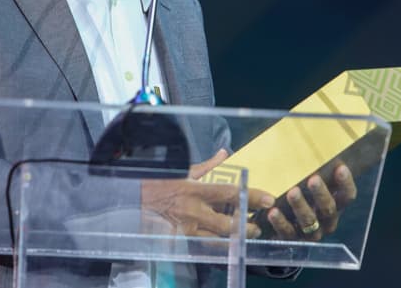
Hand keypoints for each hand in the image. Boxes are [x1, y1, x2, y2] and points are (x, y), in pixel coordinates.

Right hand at [141, 149, 275, 238]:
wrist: (130, 198)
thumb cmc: (157, 181)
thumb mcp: (183, 170)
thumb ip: (207, 165)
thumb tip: (224, 153)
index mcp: (196, 189)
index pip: (232, 193)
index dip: (254, 196)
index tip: (270, 198)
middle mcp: (194, 210)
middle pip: (229, 223)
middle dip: (246, 226)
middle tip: (256, 226)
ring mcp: (187, 228)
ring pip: (218, 239)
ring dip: (234, 239)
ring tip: (243, 237)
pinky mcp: (179, 240)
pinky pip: (202, 246)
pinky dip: (216, 246)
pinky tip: (225, 245)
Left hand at [264, 162, 356, 241]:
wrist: (280, 222)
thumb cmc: (299, 195)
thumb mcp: (308, 183)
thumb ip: (315, 171)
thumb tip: (316, 140)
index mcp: (335, 205)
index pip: (347, 196)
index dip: (346, 183)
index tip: (340, 167)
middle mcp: (326, 221)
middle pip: (329, 209)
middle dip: (321, 194)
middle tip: (313, 179)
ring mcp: (310, 233)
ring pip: (309, 222)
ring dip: (301, 206)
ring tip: (292, 192)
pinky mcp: (293, 241)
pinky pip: (288, 233)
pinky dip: (280, 222)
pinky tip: (273, 211)